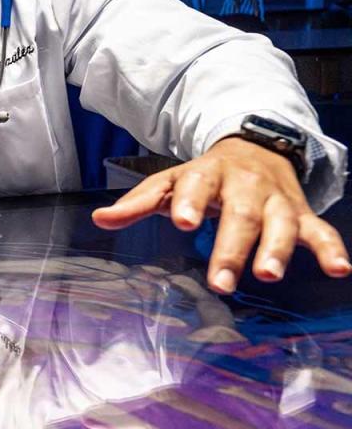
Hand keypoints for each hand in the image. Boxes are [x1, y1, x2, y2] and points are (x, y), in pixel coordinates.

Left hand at [91, 136, 350, 292]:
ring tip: (268, 274)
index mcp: (207, 173)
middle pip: (240, 216)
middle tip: (222, 281)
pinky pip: (319, 230)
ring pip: (279, 224)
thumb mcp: (171, 182)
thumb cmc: (206, 176)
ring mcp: (276, 200)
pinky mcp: (300, 214)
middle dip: (231, 248)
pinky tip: (339, 269)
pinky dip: (331, 248)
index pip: (197, 186)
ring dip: (276, 250)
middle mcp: (245, 185)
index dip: (191, 202)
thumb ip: (140, 202)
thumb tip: (100, 218)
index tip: (183, 221)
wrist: (255, 147)